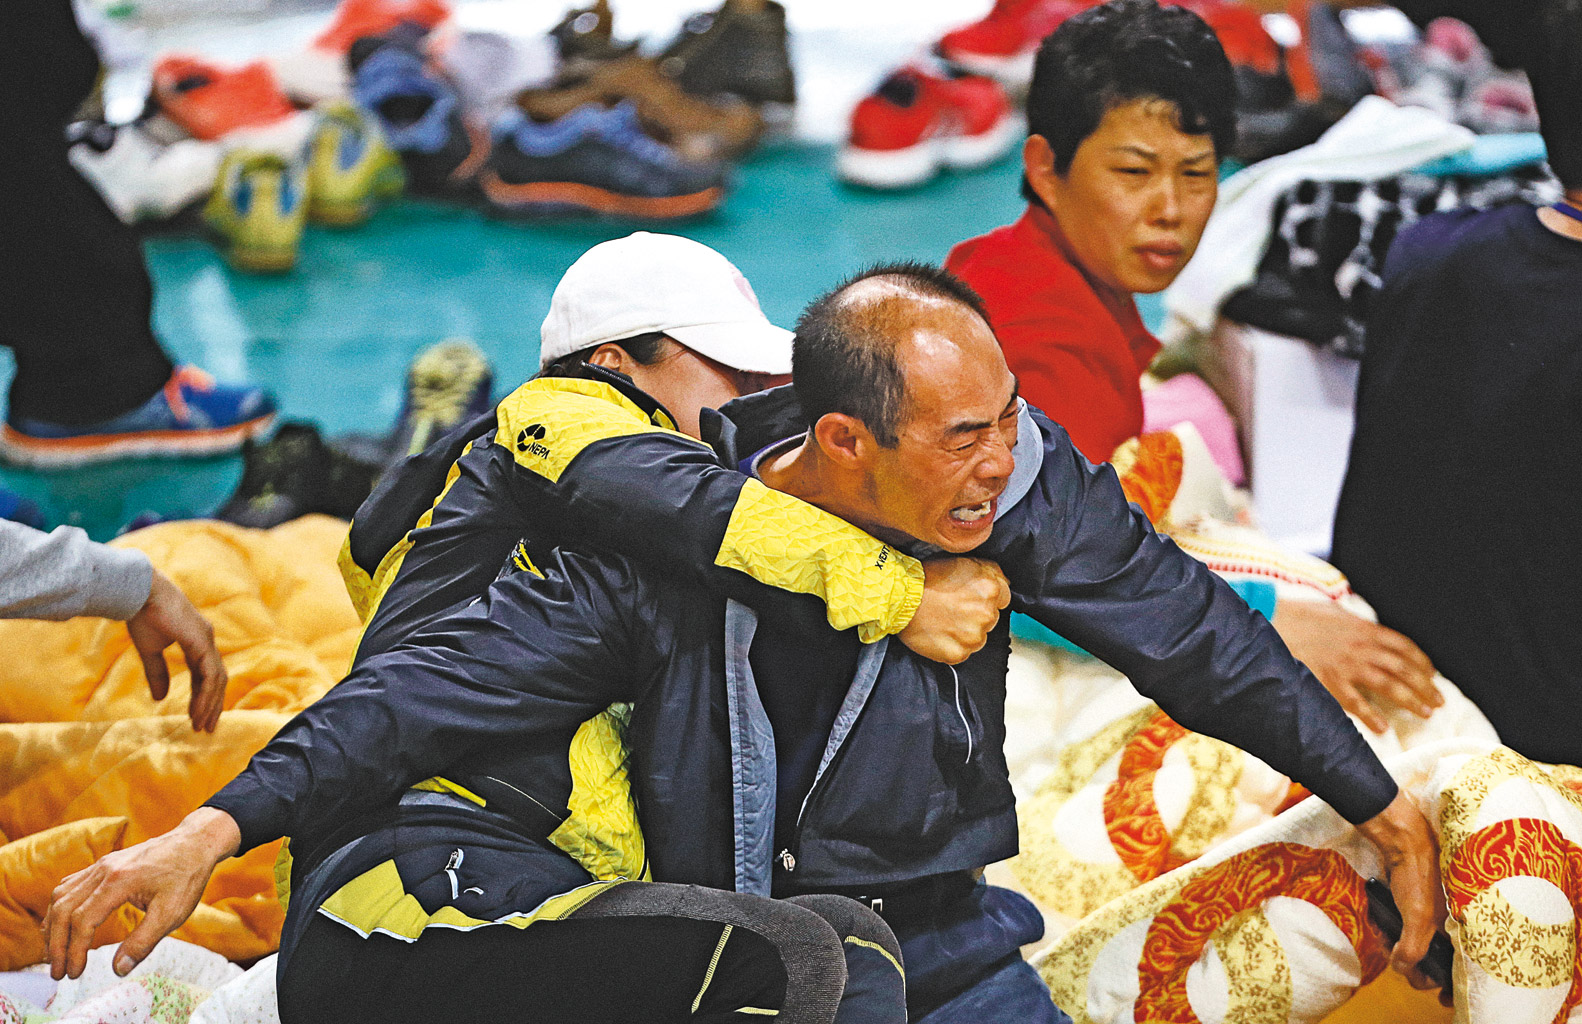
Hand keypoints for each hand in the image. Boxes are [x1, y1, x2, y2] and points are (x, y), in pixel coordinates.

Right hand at [43, 807, 239, 980]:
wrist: (196, 842)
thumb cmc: (187, 877)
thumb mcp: (172, 913)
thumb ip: (144, 942)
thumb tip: (118, 970)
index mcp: (119, 881)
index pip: (83, 921)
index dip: (74, 951)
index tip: (75, 974)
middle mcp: (104, 870)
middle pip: (64, 909)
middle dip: (56, 944)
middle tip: (58, 972)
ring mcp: (101, 865)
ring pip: (61, 896)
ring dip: (53, 926)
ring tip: (55, 953)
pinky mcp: (103, 865)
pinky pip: (70, 885)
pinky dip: (60, 907)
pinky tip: (62, 924)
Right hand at [126, 570, 226, 731]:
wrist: (138, 592)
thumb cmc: (142, 615)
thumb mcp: (150, 650)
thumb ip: (157, 673)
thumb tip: (160, 699)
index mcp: (196, 641)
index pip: (206, 675)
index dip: (202, 696)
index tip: (196, 717)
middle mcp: (206, 641)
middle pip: (217, 680)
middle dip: (212, 705)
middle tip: (207, 728)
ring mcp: (207, 641)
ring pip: (217, 680)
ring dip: (210, 704)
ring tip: (202, 725)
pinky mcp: (201, 642)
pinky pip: (210, 675)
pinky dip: (206, 695)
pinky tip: (199, 711)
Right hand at [897, 557, 1011, 664]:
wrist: (900, 599)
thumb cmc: (928, 579)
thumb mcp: (963, 562)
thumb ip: (990, 571)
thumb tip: (1005, 582)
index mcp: (991, 590)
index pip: (1004, 598)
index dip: (987, 596)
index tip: (971, 597)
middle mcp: (987, 615)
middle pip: (991, 618)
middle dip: (976, 614)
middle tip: (953, 607)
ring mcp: (974, 637)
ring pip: (978, 637)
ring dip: (966, 631)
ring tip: (945, 620)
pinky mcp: (959, 653)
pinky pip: (963, 652)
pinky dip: (953, 645)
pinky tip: (940, 633)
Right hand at [1272, 599, 1438, 733]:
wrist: (1273, 622)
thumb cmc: (1300, 615)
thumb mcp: (1334, 612)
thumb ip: (1354, 623)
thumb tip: (1366, 629)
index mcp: (1365, 629)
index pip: (1404, 646)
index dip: (1422, 662)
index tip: (1432, 675)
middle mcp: (1362, 647)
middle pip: (1403, 668)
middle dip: (1425, 686)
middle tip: (1438, 702)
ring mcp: (1346, 665)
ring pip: (1388, 685)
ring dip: (1410, 700)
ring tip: (1425, 713)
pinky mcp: (1329, 680)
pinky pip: (1355, 702)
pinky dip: (1371, 717)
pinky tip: (1383, 729)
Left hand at [1356, 792, 1445, 987]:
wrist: (1403, 841)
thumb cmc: (1417, 878)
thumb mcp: (1418, 919)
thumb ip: (1412, 950)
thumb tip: (1401, 968)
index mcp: (1461, 929)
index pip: (1457, 967)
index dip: (1445, 982)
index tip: (1434, 991)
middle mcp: (1450, 923)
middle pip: (1432, 957)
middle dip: (1411, 961)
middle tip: (1393, 953)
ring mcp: (1432, 912)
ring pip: (1415, 941)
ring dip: (1396, 944)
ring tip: (1382, 937)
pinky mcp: (1414, 901)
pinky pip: (1403, 924)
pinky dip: (1390, 927)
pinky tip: (1378, 923)